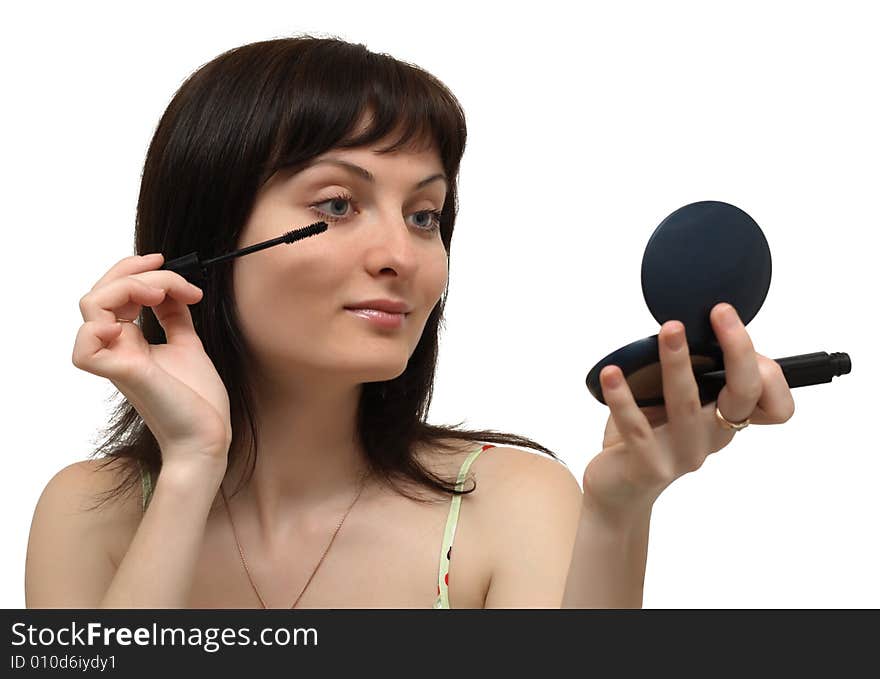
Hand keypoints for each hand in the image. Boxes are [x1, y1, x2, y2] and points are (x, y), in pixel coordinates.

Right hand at [73, 253, 232, 471]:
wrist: (208, 436)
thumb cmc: (198, 401)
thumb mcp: (188, 345)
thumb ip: (175, 318)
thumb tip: (172, 290)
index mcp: (129, 342)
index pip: (112, 293)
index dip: (133, 269)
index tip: (165, 261)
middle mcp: (116, 348)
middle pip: (99, 293)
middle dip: (134, 272)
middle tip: (170, 276)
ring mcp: (117, 360)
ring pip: (92, 307)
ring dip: (129, 286)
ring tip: (162, 294)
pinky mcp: (125, 374)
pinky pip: (85, 348)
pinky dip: (99, 328)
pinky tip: (131, 324)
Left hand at [582, 302, 795, 520]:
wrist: (619, 489)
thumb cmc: (647, 434)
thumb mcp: (674, 400)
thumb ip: (690, 371)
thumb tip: (688, 321)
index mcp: (726, 420)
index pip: (776, 405)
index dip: (771, 372)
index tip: (734, 326)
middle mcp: (713, 437)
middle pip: (744, 395)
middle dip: (738, 350)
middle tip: (721, 313)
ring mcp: (684, 454)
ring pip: (687, 403)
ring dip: (678, 362)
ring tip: (669, 330)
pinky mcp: (649, 465)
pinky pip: (637, 427)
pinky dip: (623, 397)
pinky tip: (612, 373)